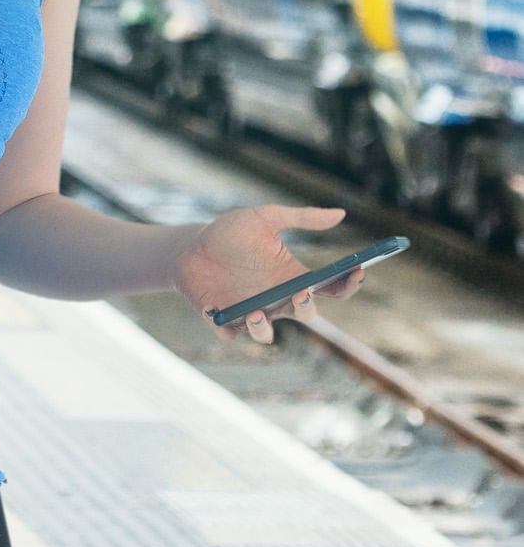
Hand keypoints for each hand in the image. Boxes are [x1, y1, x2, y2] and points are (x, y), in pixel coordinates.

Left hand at [172, 204, 366, 344]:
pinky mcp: (222, 319)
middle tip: (301, 292)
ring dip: (262, 328)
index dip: (348, 283)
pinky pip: (228, 332)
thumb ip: (301, 218)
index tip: (358, 270)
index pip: (331, 287)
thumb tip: (341, 213)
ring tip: (254, 312)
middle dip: (305, 306)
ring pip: (265, 333)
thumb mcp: (265, 218)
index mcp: (292, 277)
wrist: (189, 246)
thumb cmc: (230, 233)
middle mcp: (276, 299)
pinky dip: (223, 326)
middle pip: (304, 313)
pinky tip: (213, 310)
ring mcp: (250, 311)